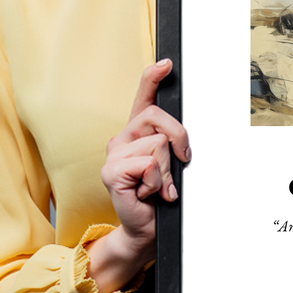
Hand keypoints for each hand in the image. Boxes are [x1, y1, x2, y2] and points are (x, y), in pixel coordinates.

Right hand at [86, 59, 190, 292]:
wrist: (146, 228)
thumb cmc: (160, 196)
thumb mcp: (171, 164)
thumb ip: (172, 144)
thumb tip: (182, 136)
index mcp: (137, 132)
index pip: (143, 97)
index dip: (153, 77)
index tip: (167, 63)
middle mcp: (122, 138)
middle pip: (158, 117)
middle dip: (179, 139)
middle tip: (180, 162)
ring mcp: (114, 154)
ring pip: (158, 144)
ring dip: (167, 170)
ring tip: (158, 186)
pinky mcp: (111, 172)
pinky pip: (148, 164)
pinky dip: (157, 182)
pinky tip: (148, 193)